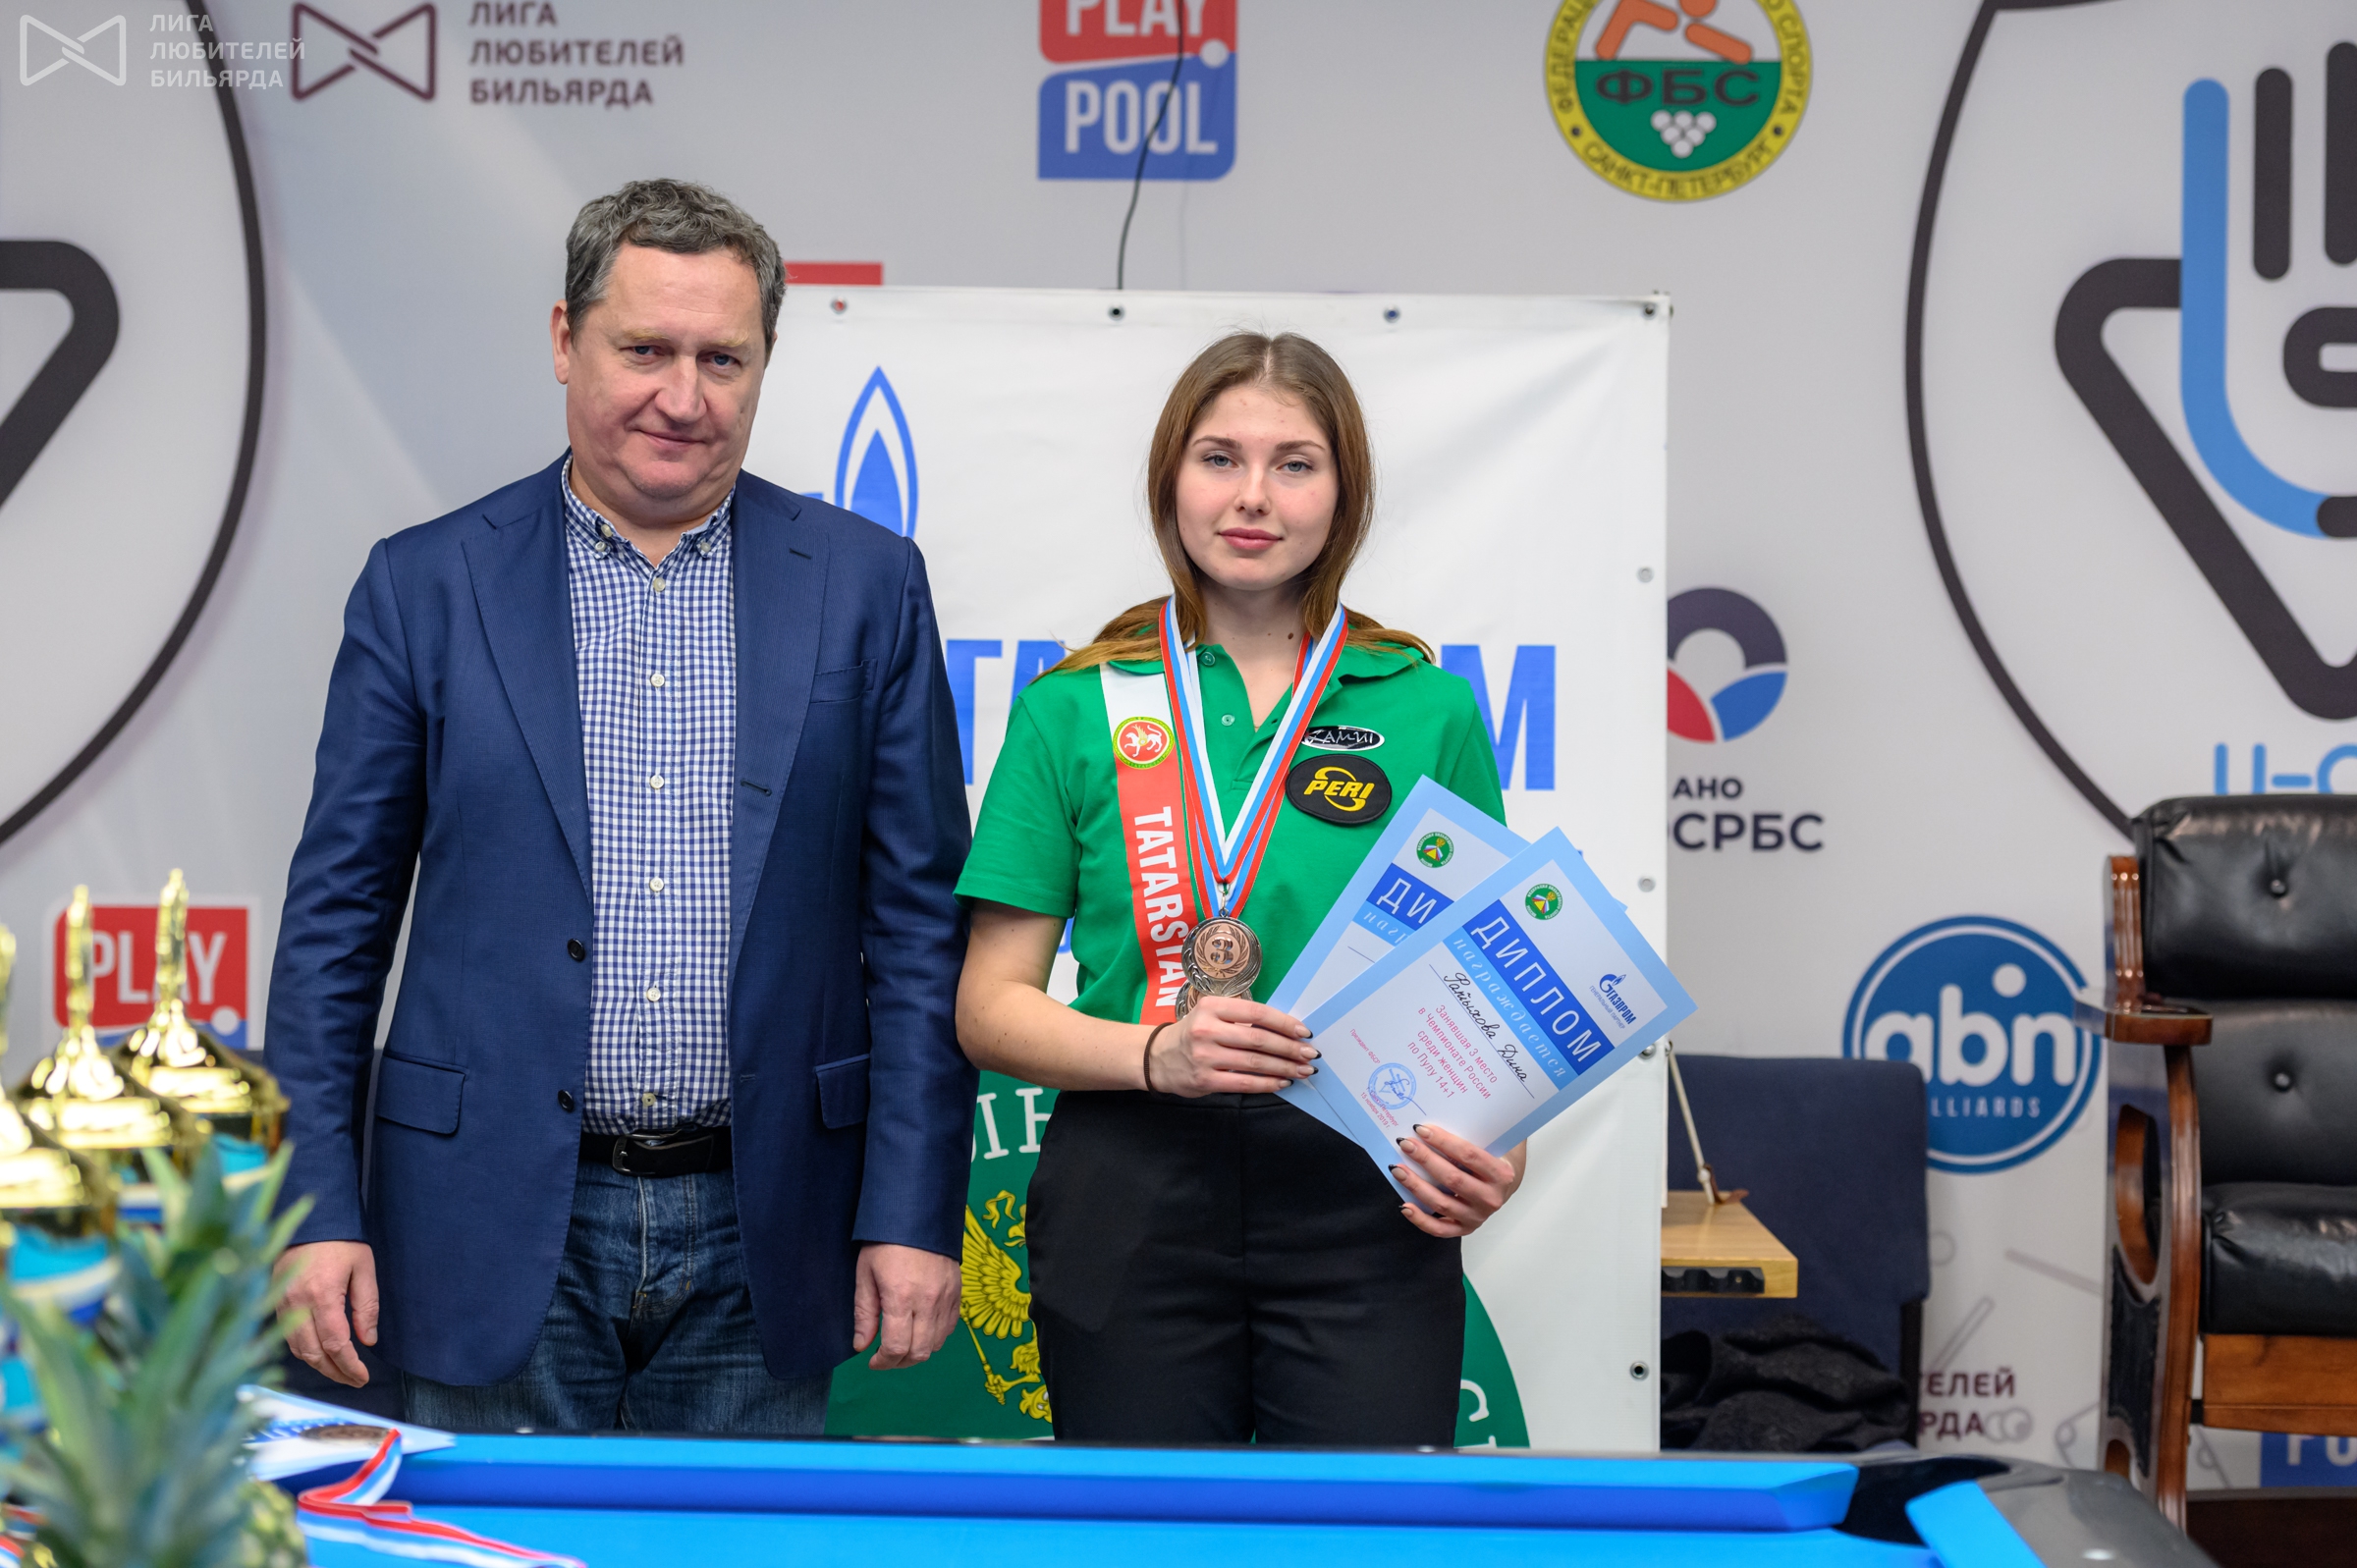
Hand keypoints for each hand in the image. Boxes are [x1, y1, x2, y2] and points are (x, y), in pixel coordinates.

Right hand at [277, 1240, 379, 1386]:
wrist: (310, 1221)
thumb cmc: (341, 1242)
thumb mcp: (364, 1268)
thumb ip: (367, 1306)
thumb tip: (368, 1341)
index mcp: (322, 1295)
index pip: (336, 1344)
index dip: (349, 1366)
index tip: (362, 1377)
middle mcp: (297, 1304)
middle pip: (314, 1354)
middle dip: (335, 1372)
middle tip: (354, 1380)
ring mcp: (282, 1304)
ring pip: (298, 1349)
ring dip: (319, 1365)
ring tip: (340, 1371)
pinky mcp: (274, 1302)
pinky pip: (287, 1336)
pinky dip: (304, 1351)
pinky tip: (319, 1353)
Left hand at [853, 1242, 959, 1369]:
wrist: (918, 1214)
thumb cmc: (885, 1242)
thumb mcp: (866, 1274)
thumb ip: (864, 1314)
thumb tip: (862, 1346)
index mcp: (901, 1297)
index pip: (897, 1348)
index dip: (883, 1362)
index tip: (872, 1360)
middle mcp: (928, 1301)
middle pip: (920, 1352)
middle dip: (900, 1362)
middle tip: (886, 1356)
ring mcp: (947, 1298)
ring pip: (937, 1344)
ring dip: (919, 1351)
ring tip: (903, 1343)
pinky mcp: (958, 1292)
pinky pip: (950, 1327)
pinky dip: (936, 1336)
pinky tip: (921, 1328)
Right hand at [1146, 995, 1318, 1096]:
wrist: (1157, 1057)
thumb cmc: (1193, 1033)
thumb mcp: (1211, 1014)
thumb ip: (1240, 1018)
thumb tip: (1284, 1029)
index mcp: (1212, 1007)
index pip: (1256, 1012)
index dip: (1284, 1022)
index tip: (1304, 1031)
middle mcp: (1207, 1029)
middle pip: (1258, 1038)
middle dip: (1289, 1048)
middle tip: (1310, 1054)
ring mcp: (1205, 1056)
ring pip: (1254, 1062)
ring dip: (1283, 1067)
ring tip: (1302, 1070)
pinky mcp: (1205, 1080)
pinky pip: (1243, 1083)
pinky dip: (1266, 1084)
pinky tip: (1282, 1083)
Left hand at [1392, 1125, 1525, 1237]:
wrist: (1506, 1185)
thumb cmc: (1495, 1158)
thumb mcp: (1494, 1143)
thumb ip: (1476, 1131)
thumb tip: (1440, 1116)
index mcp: (1502, 1174)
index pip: (1469, 1155)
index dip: (1443, 1141)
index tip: (1421, 1129)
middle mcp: (1491, 1198)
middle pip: (1453, 1179)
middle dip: (1425, 1160)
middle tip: (1405, 1144)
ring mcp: (1477, 1217)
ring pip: (1441, 1203)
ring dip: (1416, 1186)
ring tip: (1397, 1169)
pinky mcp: (1464, 1228)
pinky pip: (1439, 1229)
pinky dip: (1420, 1219)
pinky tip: (1404, 1206)